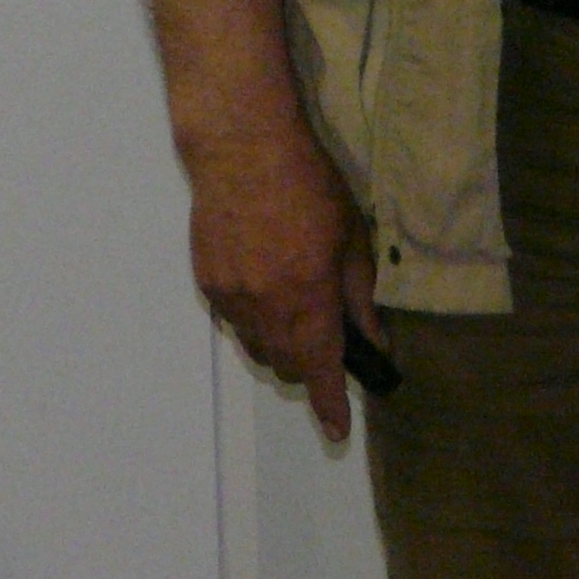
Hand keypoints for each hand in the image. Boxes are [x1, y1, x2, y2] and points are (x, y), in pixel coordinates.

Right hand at [185, 118, 384, 442]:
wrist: (243, 147)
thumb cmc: (309, 185)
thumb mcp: (351, 237)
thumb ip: (360, 296)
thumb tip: (372, 339)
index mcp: (309, 299)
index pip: (321, 370)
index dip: (330, 405)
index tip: (337, 430)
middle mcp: (266, 308)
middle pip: (286, 364)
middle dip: (308, 363)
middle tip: (325, 332)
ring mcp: (231, 298)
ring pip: (257, 346)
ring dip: (279, 342)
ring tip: (292, 299)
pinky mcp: (207, 282)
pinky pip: (234, 320)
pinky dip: (252, 315)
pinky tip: (262, 276)